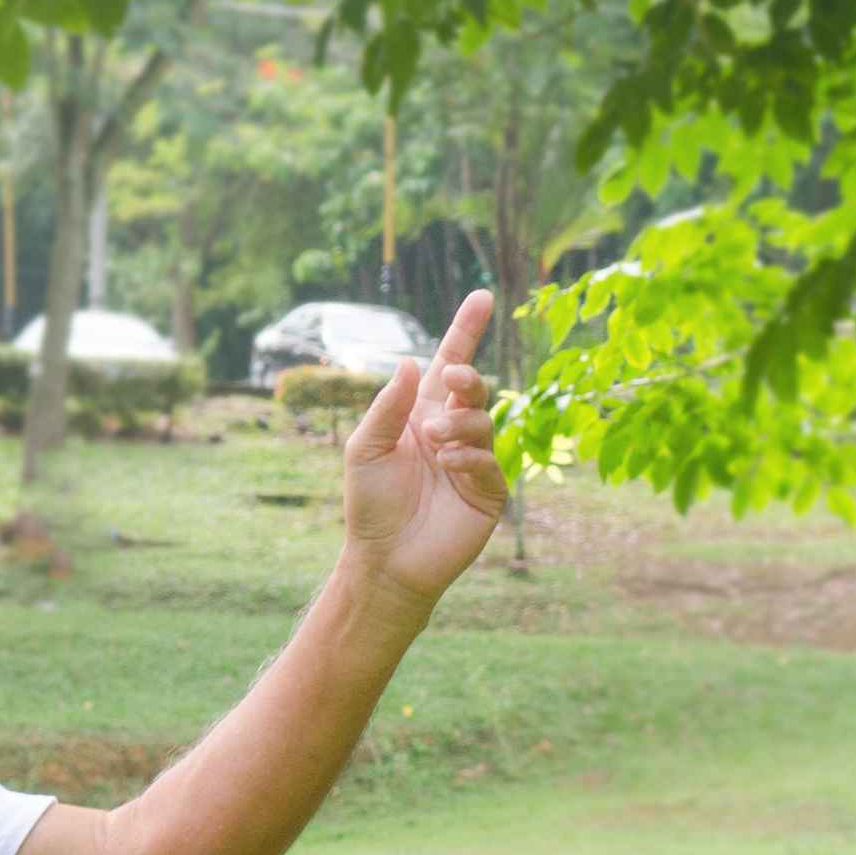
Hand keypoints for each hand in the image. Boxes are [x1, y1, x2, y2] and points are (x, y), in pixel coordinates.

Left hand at [340, 294, 508, 600]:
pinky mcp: (489, 494)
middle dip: (468, 378)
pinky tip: (447, 465)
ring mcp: (474, 462)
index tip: (483, 296)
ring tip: (434, 443)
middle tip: (452, 382)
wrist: (384, 559)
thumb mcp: (366, 445)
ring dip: (460, 424)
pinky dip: (469, 457)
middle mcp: (453, 433)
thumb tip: (414, 361)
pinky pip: (489, 463)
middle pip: (474, 388)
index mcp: (423, 414)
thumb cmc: (370, 503)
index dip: (467, 330)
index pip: (450, 363)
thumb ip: (389, 405)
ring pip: (483, 422)